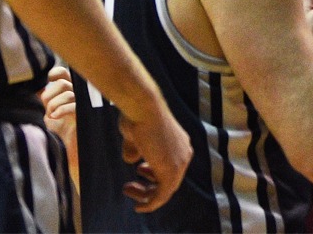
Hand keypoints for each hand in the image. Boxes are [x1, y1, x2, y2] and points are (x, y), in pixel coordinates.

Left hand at [42, 65, 76, 142]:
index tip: (47, 83)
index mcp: (67, 90)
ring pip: (68, 94)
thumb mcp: (46, 110)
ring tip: (50, 115)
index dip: (54, 74)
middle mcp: (76, 94)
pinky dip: (61, 110)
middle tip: (46, 109)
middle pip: (63, 83)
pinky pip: (73, 106)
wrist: (65, 147)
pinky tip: (55, 117)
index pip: (63, 73)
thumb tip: (33, 86)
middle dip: (49, 96)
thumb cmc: (57, 128)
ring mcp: (81, 104)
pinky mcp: (83, 115)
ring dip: (54, 105)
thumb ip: (42, 97)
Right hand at [115, 95, 193, 211]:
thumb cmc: (137, 115)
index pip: (171, 166)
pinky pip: (162, 195)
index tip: (138, 171)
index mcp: (180, 143)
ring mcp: (180, 162)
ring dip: (145, 194)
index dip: (153, 173)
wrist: (143, 107)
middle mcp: (184, 153)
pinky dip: (150, 203)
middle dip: (148, 185)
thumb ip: (136, 149)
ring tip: (128, 189)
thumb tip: (131, 160)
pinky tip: (138, 206)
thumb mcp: (135, 134)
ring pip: (165, 190)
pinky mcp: (171, 171)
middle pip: (169, 180)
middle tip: (129, 186)